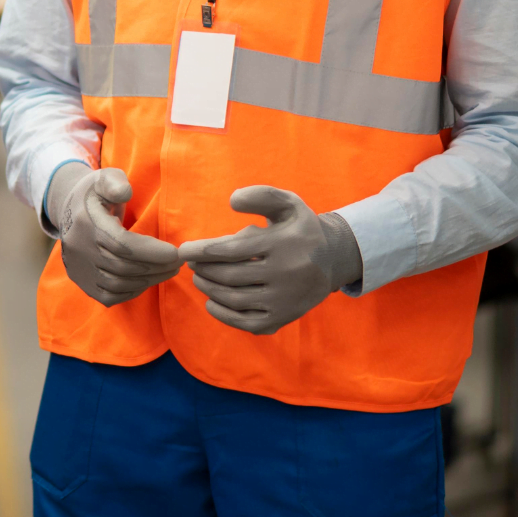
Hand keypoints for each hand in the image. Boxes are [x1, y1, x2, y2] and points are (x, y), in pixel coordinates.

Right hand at [47, 162, 181, 306]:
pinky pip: (109, 296)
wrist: (68, 212)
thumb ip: (115, 182)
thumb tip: (126, 192)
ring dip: (148, 280)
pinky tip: (147, 280)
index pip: (121, 244)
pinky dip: (132, 291)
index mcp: (86, 222)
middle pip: (123, 266)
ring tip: (168, 270)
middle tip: (178, 262)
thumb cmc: (96, 194)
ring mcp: (78, 268)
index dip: (151, 252)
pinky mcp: (82, 282)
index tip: (175, 253)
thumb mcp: (105, 178)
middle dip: (156, 267)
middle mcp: (79, 249)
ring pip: (117, 284)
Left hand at [176, 186, 361, 335]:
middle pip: (230, 275)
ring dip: (209, 289)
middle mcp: (286, 273)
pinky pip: (246, 321)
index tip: (184, 250)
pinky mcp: (283, 317)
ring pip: (235, 298)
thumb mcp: (287, 203)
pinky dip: (223, 314)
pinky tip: (211, 302)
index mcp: (284, 243)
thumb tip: (232, 200)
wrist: (333, 260)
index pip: (232, 249)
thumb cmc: (299, 228)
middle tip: (191, 264)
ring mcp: (285, 299)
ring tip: (199, 279)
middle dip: (204, 270)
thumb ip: (261, 195)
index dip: (202, 251)